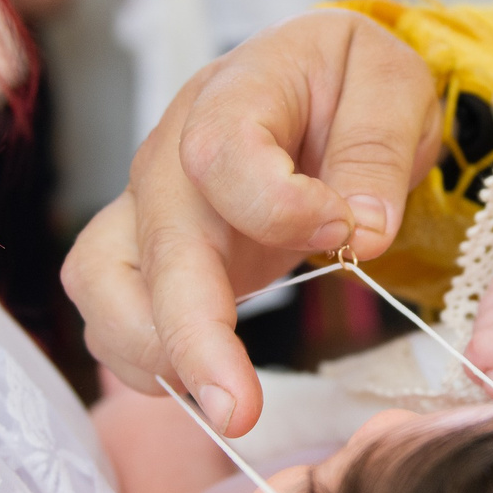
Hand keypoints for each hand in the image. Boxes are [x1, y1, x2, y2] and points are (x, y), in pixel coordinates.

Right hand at [63, 11, 437, 434]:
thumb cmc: (350, 82)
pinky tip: (207, 384)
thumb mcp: (392, 83)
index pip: (220, 151)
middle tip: (239, 410)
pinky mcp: (153, 254)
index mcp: (236, 90)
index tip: (344, 230)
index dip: (277, 204)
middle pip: (153, 239)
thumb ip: (376, 148)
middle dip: (189, 332)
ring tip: (222, 402)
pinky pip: (113, 312)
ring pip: (99, 280)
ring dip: (149, 350)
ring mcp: (152, 204)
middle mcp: (172, 148)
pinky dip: (146, 359)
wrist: (321, 86)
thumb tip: (363, 232)